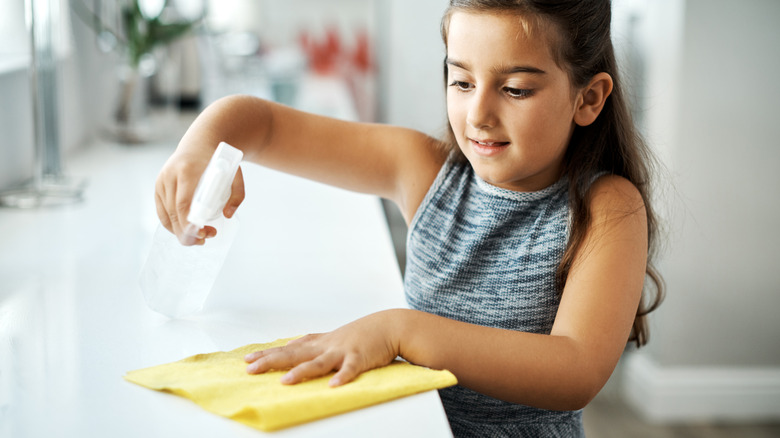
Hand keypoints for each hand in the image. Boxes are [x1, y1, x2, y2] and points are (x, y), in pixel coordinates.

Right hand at [154, 147, 244, 245]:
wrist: (199, 143)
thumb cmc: (219, 161)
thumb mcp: (235, 174)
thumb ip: (237, 194)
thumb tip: (227, 215)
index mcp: (187, 170)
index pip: (183, 203)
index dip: (189, 223)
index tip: (202, 234)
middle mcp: (170, 175)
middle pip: (174, 213)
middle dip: (187, 233)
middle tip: (205, 239)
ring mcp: (161, 181)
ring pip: (166, 216)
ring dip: (181, 232)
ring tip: (200, 237)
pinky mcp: (158, 187)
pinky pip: (162, 213)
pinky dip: (172, 225)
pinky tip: (186, 230)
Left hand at [244, 311, 400, 386]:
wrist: (388, 326)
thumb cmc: (360, 335)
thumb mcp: (332, 337)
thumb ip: (312, 342)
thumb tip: (290, 345)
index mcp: (319, 343)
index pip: (288, 348)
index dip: (268, 353)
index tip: (247, 360)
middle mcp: (326, 346)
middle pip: (295, 354)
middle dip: (272, 361)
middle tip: (251, 369)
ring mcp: (342, 351)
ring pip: (319, 363)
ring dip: (302, 372)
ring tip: (285, 381)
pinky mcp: (359, 358)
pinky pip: (350, 369)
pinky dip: (342, 377)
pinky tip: (333, 386)